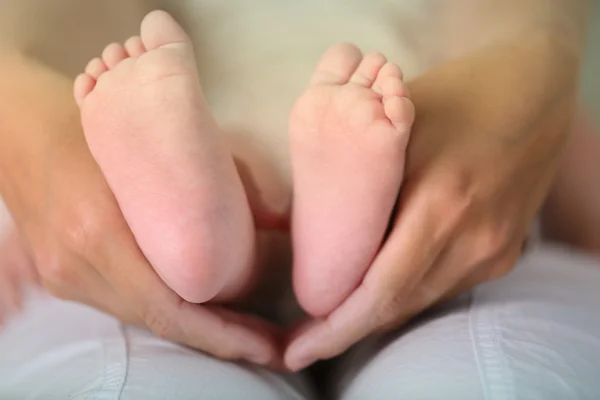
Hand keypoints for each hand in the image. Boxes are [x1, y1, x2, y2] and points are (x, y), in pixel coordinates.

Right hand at [0, 54, 281, 367]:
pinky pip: (125, 304)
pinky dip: (168, 311)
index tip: (264, 346)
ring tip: (247, 332)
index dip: (222, 336)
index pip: (167, 309)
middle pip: (159, 323)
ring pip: (143, 319)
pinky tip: (200, 309)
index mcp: (98, 232)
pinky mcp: (62, 278)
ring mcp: (64, 277)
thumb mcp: (156, 145)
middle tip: (270, 344)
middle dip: (221, 340)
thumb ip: (217, 181)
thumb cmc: (94, 128)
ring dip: (197, 329)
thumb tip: (277, 218)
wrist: (20, 132)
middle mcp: (77, 266)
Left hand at [284, 33, 579, 370]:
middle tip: (303, 342)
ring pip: (420, 302)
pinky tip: (380, 288)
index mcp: (440, 203)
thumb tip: (318, 234)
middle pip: (398, 306)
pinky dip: (405, 293)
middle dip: (346, 331)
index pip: (382, 288)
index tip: (296, 351)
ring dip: (375, 313)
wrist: (533, 94)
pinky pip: (443, 287)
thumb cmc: (455, 96)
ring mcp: (492, 251)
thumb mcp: (397, 129)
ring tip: (333, 317)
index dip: (337, 327)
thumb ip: (364, 185)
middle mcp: (472, 239)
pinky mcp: (502, 253)